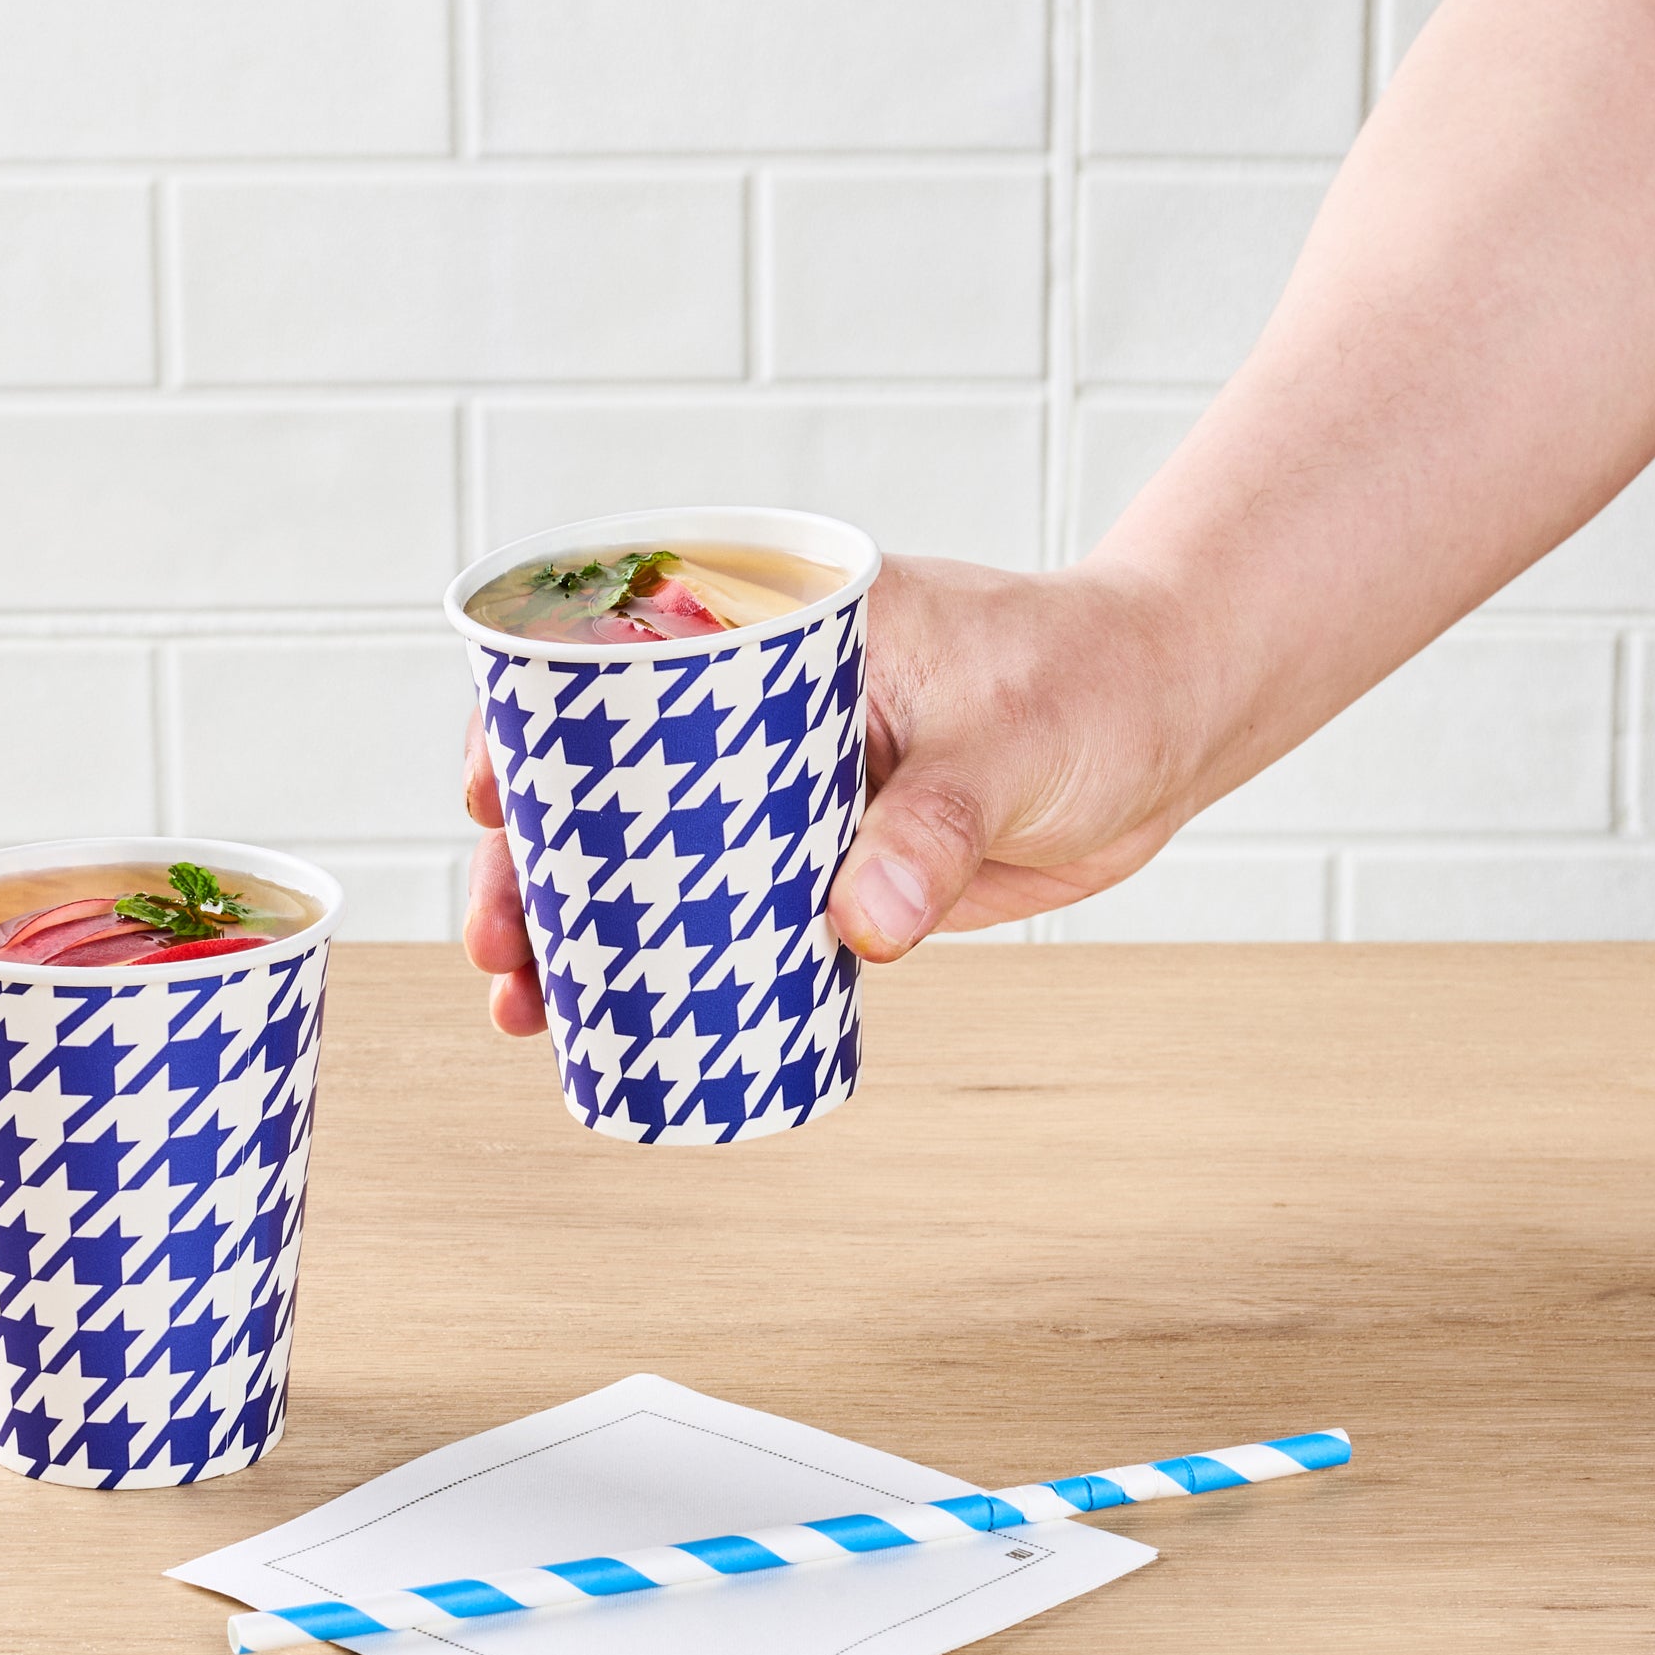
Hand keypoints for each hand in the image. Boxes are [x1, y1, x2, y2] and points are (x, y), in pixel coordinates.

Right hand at [461, 554, 1215, 1034]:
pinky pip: (728, 913)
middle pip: (610, 783)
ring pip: (656, 860)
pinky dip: (675, 963)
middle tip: (498, 947)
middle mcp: (763, 710)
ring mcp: (789, 792)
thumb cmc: (1092, 680)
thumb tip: (858, 929)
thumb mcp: (1010, 740)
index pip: (617, 665)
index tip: (483, 795)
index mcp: (782, 634)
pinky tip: (623, 1020)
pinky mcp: (830, 863)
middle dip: (534, 864)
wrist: (1170, 725)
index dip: (530, 730)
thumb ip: (935, 826)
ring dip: (586, 929)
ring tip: (529, 1008)